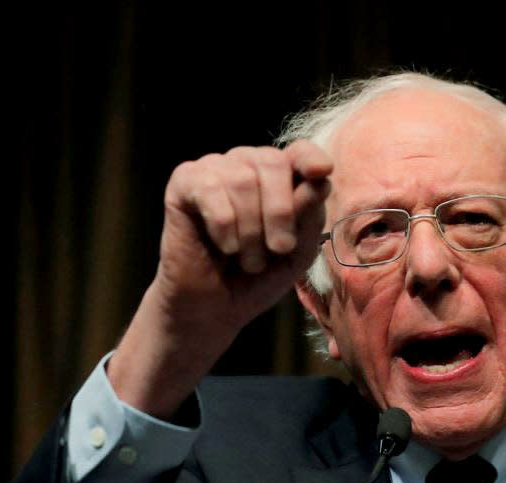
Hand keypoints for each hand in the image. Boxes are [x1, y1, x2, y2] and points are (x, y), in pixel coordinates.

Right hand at [107, 141, 332, 418]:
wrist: (214, 308)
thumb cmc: (258, 277)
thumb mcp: (297, 252)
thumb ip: (309, 216)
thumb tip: (319, 180)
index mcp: (280, 177)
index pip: (300, 151)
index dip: (310, 157)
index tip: (322, 171)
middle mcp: (247, 164)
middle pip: (272, 162)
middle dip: (280, 212)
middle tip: (279, 249)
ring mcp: (214, 169)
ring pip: (242, 179)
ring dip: (251, 230)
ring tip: (247, 258)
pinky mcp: (184, 182)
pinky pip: (211, 190)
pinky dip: (224, 225)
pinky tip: (224, 246)